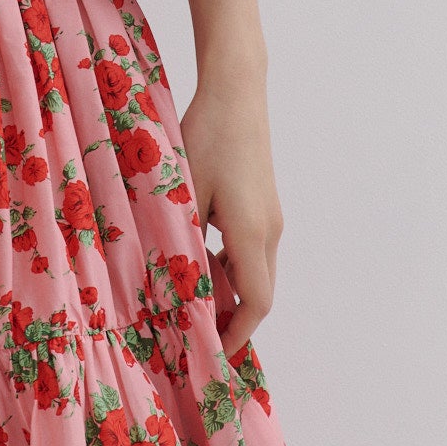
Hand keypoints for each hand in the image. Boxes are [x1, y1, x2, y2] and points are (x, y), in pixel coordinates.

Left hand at [178, 76, 284, 361]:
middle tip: (194, 334)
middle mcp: (270, 230)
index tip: (210, 353)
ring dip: (230, 291)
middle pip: (260, 293)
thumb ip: (183, 241)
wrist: (236, 92)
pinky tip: (198, 260)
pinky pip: (252, 250)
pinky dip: (231, 267)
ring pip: (256, 271)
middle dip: (231, 319)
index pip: (256, 304)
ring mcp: (271, 216)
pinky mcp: (265, 203)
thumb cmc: (207, 136)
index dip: (235, 334)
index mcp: (252, 233)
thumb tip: (175, 284)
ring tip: (190, 301)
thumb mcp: (185, 192)